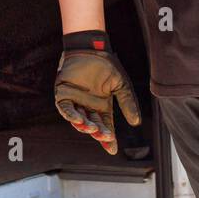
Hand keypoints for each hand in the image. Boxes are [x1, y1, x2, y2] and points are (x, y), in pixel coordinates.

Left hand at [54, 31, 141, 154]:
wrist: (91, 48)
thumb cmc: (107, 65)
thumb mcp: (122, 86)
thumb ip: (127, 104)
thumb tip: (135, 123)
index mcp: (102, 106)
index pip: (106, 127)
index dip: (108, 139)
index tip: (111, 149)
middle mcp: (88, 106)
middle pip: (93, 126)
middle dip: (98, 134)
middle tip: (104, 136)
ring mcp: (76, 100)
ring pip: (78, 120)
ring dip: (84, 127)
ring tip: (91, 130)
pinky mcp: (63, 92)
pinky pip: (65, 107)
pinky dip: (70, 115)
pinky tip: (78, 121)